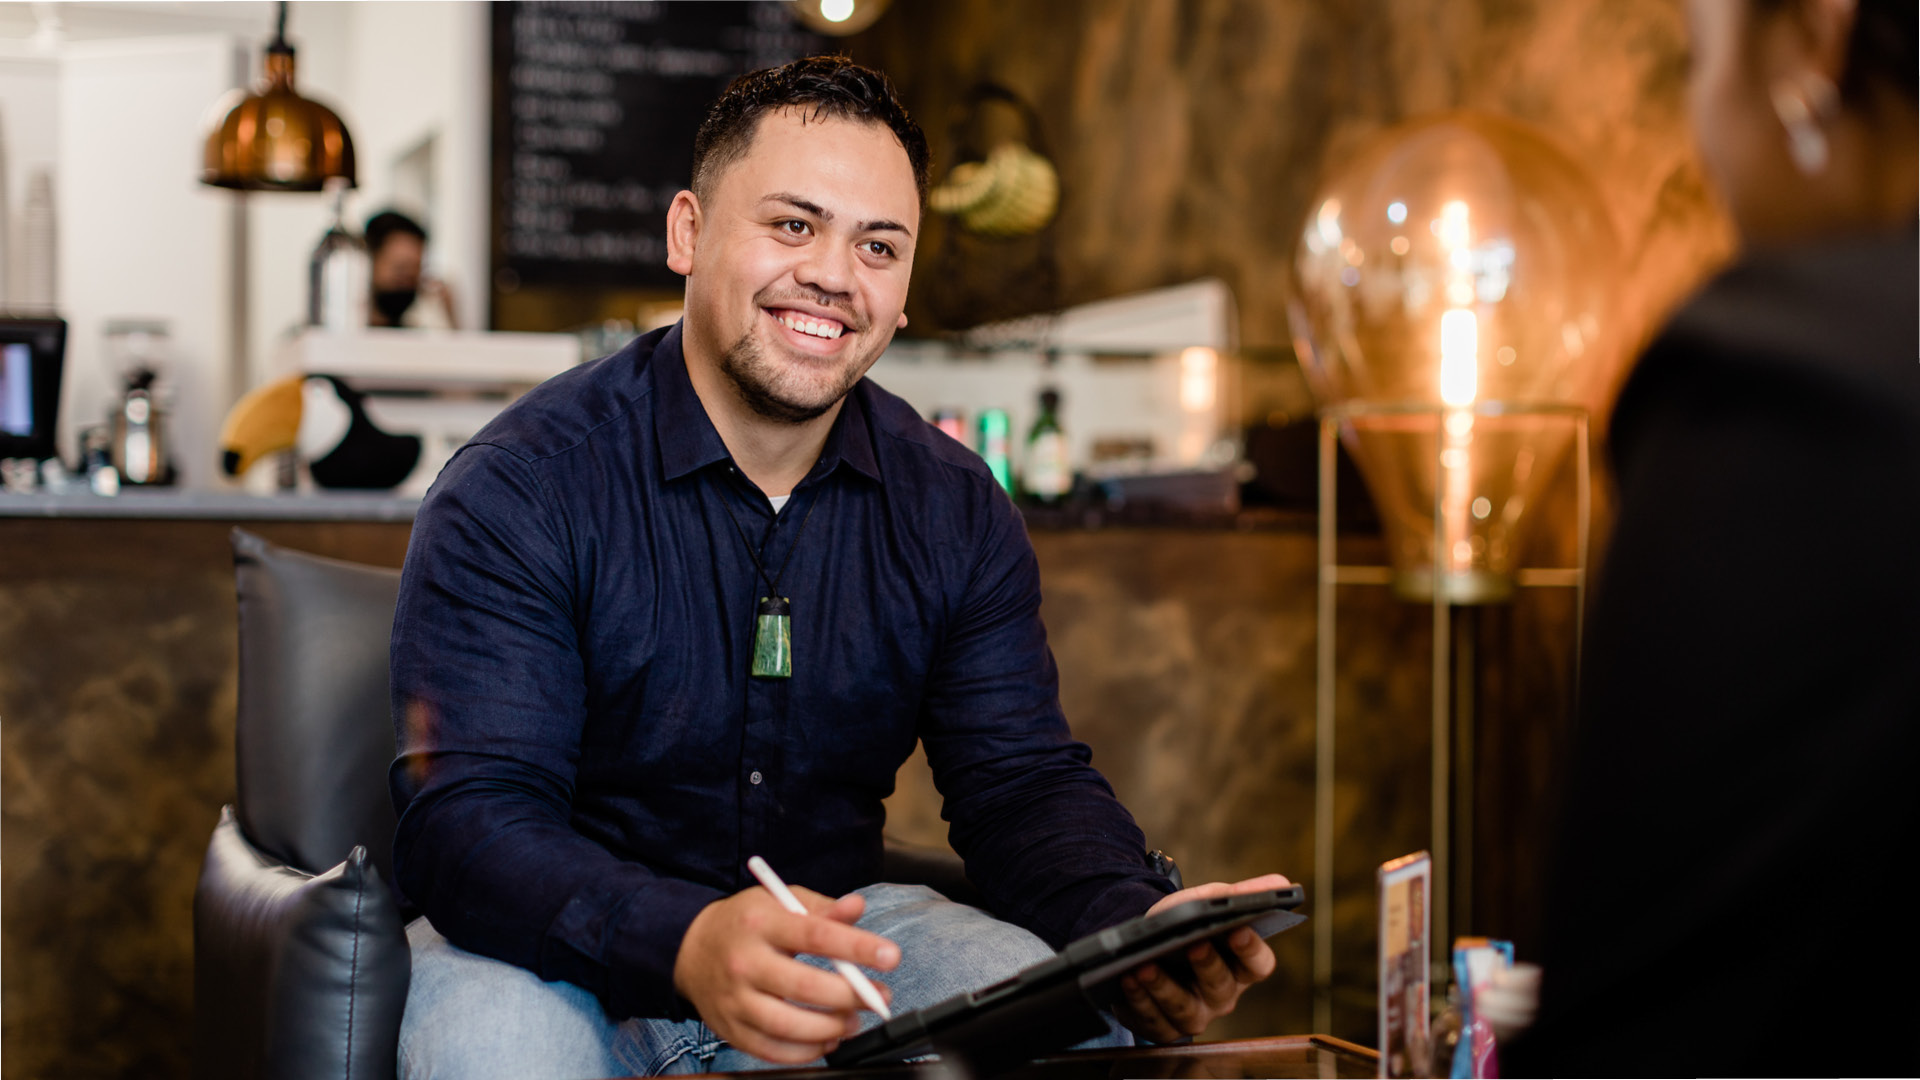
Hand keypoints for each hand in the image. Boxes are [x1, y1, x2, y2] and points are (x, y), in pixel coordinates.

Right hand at [673, 884, 898, 1063]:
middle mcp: (744, 962)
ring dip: (830, 1027)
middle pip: (803, 986)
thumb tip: (857, 908)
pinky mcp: (730, 1028)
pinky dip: (805, 1051)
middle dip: (850, 995)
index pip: (815, 935)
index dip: (857, 947)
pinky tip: (825, 1039)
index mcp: (760, 923)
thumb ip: (821, 907)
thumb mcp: (779, 900)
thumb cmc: (745, 923)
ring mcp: (734, 999)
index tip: (891, 956)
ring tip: (853, 1021)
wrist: (690, 948)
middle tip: (878, 996)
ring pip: (787, 1024)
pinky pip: (770, 1050)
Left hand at [1113, 874, 1290, 1043]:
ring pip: (1185, 1009)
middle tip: (1194, 943)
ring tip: (1146, 964)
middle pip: (1221, 987)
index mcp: (1241, 967)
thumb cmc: (1185, 923)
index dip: (1252, 948)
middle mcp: (1222, 996)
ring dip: (1165, 987)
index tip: (1239, 928)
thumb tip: (1281, 881)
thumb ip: (1241, 894)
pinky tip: (1129, 976)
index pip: (1259, 964)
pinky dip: (1140, 998)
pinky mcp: (1163, 1027)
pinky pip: (1154, 1019)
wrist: (1144, 942)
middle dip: (1207, 965)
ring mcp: (1194, 1015)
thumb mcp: (1208, 902)